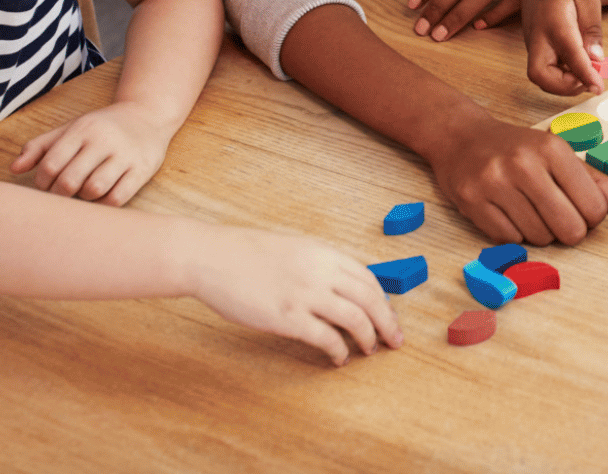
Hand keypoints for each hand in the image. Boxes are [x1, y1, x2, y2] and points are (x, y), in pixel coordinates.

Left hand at [11, 101, 177, 205]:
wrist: (148, 116)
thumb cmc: (102, 127)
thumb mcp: (70, 129)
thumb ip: (40, 147)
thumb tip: (13, 168)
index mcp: (83, 129)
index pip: (51, 164)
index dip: (42, 183)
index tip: (46, 186)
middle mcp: (104, 140)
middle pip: (69, 180)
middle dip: (60, 194)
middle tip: (62, 194)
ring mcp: (125, 155)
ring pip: (94, 189)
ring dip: (83, 198)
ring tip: (83, 193)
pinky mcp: (142, 170)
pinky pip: (117, 197)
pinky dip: (104, 204)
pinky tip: (101, 197)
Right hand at [188, 227, 402, 366]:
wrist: (212, 257)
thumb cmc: (248, 254)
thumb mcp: (296, 248)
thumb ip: (322, 263)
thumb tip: (346, 281)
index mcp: (325, 252)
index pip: (369, 278)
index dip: (384, 300)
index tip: (388, 315)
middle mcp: (321, 271)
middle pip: (371, 299)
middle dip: (388, 322)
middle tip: (396, 340)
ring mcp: (305, 294)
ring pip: (355, 319)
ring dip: (368, 338)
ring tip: (370, 350)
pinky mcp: (287, 317)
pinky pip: (325, 338)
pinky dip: (338, 351)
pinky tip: (338, 359)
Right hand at [422, 114, 607, 245]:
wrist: (462, 139)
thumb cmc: (518, 149)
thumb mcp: (560, 155)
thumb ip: (597, 184)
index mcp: (553, 149)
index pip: (594, 208)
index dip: (593, 218)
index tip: (582, 210)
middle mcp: (523, 164)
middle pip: (569, 229)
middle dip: (569, 231)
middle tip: (560, 217)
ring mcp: (494, 183)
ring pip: (539, 238)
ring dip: (541, 233)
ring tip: (531, 211)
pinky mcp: (471, 201)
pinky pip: (509, 241)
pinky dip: (515, 235)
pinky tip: (510, 214)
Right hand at [521, 0, 607, 94]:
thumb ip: (592, 29)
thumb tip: (597, 58)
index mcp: (553, 19)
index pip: (568, 53)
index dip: (584, 73)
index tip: (599, 87)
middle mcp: (537, 35)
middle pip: (538, 74)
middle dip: (564, 87)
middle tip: (590, 79)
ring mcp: (533, 44)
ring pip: (540, 77)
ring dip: (564, 84)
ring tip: (589, 71)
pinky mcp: (535, 49)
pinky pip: (544, 71)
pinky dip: (561, 77)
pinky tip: (579, 65)